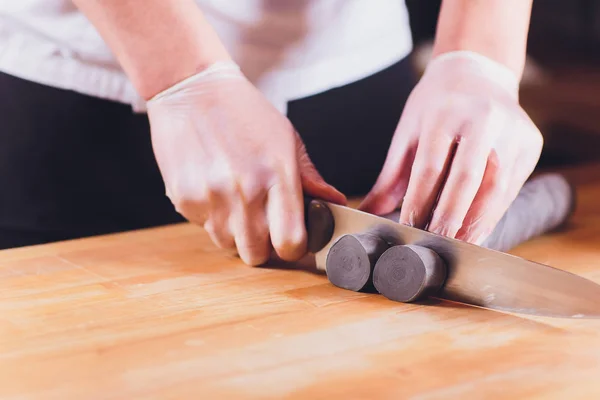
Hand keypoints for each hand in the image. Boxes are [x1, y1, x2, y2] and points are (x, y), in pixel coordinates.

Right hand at [146, 61, 345, 264]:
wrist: (191, 89)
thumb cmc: (245, 112)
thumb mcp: (286, 138)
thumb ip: (310, 176)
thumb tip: (335, 200)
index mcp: (277, 175)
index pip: (290, 242)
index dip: (293, 247)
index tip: (290, 239)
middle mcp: (245, 191)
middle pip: (257, 254)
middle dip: (263, 245)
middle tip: (262, 223)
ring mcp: (211, 197)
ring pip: (228, 245)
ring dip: (235, 232)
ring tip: (236, 200)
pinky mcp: (184, 198)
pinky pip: (204, 227)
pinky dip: (212, 217)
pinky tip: (214, 188)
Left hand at [359, 51, 542, 243]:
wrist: (477, 73)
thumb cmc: (435, 107)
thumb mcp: (408, 132)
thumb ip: (390, 177)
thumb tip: (367, 213)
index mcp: (445, 112)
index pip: (430, 166)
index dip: (419, 201)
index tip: (409, 227)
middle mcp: (484, 118)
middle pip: (467, 178)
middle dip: (451, 217)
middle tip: (437, 245)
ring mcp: (513, 130)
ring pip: (496, 187)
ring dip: (477, 222)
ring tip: (460, 245)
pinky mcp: (531, 144)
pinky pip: (512, 187)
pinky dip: (493, 212)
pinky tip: (477, 229)